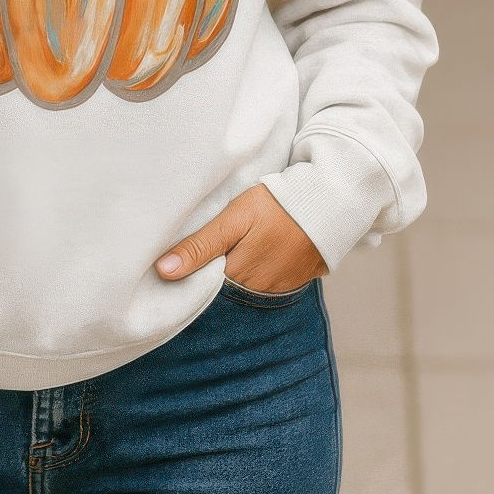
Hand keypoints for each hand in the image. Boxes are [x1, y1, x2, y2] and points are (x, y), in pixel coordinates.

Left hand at [155, 184, 327, 294]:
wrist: (330, 200)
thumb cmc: (277, 204)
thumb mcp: (233, 219)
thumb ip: (200, 246)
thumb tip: (163, 272)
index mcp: (240, 277)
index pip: (203, 289)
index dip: (189, 279)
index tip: (174, 270)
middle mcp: (260, 292)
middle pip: (224, 293)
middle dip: (210, 280)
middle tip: (198, 260)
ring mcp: (280, 289)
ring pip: (245, 291)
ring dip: (234, 279)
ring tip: (230, 255)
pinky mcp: (296, 282)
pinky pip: (267, 287)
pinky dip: (256, 276)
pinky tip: (252, 258)